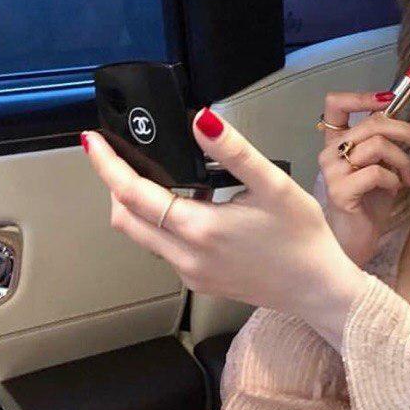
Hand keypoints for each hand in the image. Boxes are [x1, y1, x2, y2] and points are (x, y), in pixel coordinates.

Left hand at [81, 108, 357, 318]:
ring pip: (143, 237)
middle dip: (117, 185)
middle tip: (123, 156)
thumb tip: (202, 120)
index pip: (132, 194)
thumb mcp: (273, 185)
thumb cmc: (302, 238)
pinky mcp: (199, 282)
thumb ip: (234, 151)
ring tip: (169, 179)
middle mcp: (186, 256)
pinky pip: (166, 250)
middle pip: (125, 219)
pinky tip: (196, 209)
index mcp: (200, 229)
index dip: (107, 165)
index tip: (92, 142)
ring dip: (141, 207)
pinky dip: (164, 225)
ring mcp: (190, 274)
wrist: (317, 288)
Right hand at [318, 91, 409, 265]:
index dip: (363, 96)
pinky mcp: (340, 191)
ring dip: (403, 159)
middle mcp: (329, 154)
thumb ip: (384, 139)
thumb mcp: (381, 164)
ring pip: (377, 145)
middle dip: (405, 130)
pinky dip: (395, 179)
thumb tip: (403, 113)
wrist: (358, 239)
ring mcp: (332, 172)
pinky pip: (377, 172)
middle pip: (371, 123)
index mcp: (336, 143)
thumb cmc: (370, 202)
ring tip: (408, 176)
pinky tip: (397, 188)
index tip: (389, 98)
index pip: (335, 104)